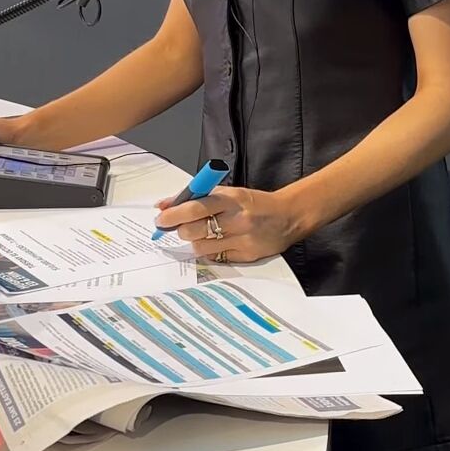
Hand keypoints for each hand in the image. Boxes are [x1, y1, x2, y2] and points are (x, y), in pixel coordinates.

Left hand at [154, 185, 303, 263]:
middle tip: (179, 227)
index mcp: (231, 199)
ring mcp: (242, 240)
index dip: (173, 215)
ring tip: (202, 234)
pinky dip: (209, 250)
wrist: (288, 216)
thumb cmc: (254, 203)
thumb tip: (165, 205)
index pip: (195, 208)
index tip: (161, 219)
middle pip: (193, 230)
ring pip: (200, 247)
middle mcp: (236, 220)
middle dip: (180, 230)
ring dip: (194, 241)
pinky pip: (214, 257)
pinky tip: (216, 242)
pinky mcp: (245, 256)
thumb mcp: (228, 192)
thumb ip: (197, 196)